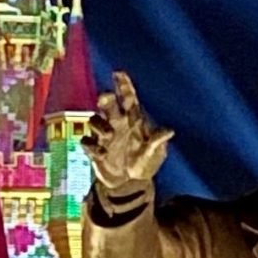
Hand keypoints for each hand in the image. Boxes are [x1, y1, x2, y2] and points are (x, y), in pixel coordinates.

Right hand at [82, 72, 172, 192]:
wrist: (130, 185)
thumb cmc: (144, 164)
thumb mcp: (154, 153)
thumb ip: (157, 141)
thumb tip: (169, 131)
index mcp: (132, 121)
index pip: (128, 99)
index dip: (123, 86)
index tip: (118, 73)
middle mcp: (117, 124)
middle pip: (108, 107)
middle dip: (106, 100)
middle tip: (105, 97)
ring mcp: (104, 136)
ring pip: (94, 121)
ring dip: (99, 125)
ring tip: (108, 134)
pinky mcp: (95, 150)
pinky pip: (88, 142)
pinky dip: (92, 147)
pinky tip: (101, 155)